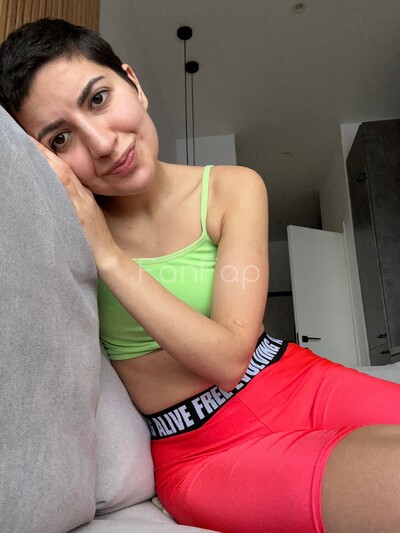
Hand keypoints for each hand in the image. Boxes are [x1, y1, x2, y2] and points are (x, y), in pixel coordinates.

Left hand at [30, 137, 120, 268]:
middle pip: (62, 168)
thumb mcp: (88, 213)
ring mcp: (81, 204)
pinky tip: (46, 168)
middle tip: (27, 136)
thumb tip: (62, 188)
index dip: (49, 154)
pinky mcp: (79, 214)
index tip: (33, 141)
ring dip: (47, 159)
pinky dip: (56, 177)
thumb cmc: (96, 238)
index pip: (65, 169)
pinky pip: (66, 191)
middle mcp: (82, 196)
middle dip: (44, 151)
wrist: (107, 255)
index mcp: (84, 195)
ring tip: (32, 145)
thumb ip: (78, 199)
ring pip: (63, 175)